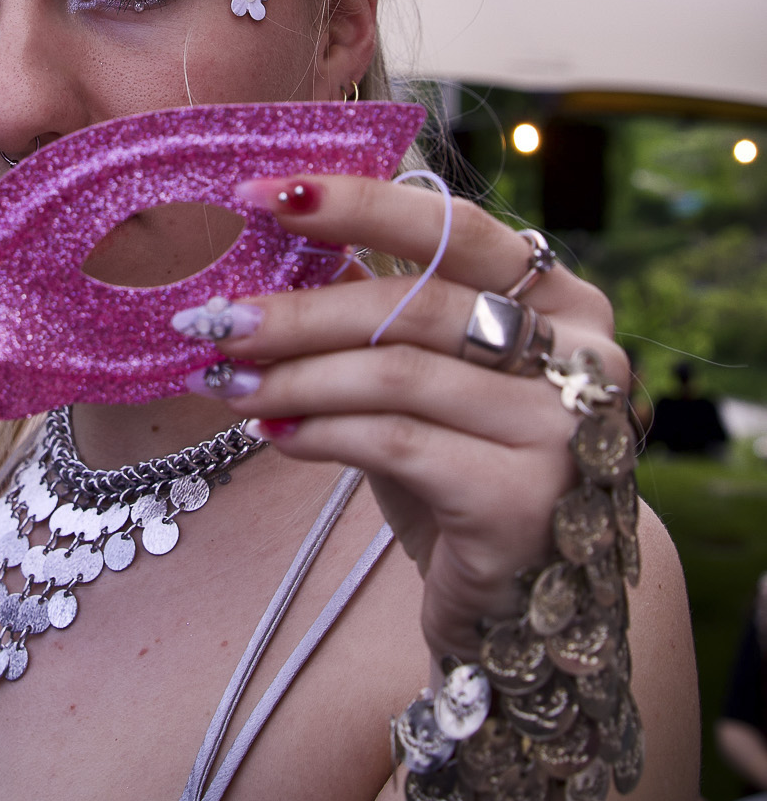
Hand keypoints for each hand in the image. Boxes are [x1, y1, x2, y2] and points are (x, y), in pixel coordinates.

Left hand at [195, 174, 626, 661]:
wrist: (535, 606)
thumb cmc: (469, 469)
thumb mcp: (430, 378)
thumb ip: (382, 312)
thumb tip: (274, 247)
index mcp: (564, 299)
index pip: (453, 227)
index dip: (355, 203)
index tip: (260, 195)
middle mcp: (584, 354)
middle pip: (415, 305)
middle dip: (300, 310)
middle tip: (217, 320)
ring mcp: (564, 429)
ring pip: (397, 374)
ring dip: (294, 377)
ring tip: (226, 385)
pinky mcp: (527, 499)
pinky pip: (396, 443)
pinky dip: (320, 432)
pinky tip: (274, 434)